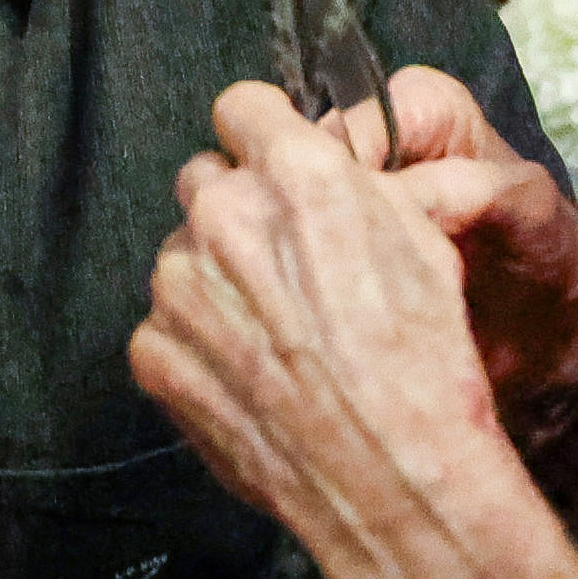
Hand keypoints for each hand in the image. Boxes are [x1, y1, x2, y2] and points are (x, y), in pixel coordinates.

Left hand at [137, 85, 577, 578]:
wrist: (391, 472)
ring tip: (280, 334)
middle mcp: (225, 217)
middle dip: (239, 208)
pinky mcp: (155, 350)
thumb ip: (349, 184)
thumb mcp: (421, 239)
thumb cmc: (422, 361)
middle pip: (207, 179)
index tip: (273, 160)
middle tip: (285, 262)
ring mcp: (180, 286)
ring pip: (185, 256)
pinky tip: (254, 375)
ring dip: (219, 280)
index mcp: (296, 174)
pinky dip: (201, 343)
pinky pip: (168, 326)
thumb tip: (316, 162)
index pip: (243, 106)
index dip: (262, 134)